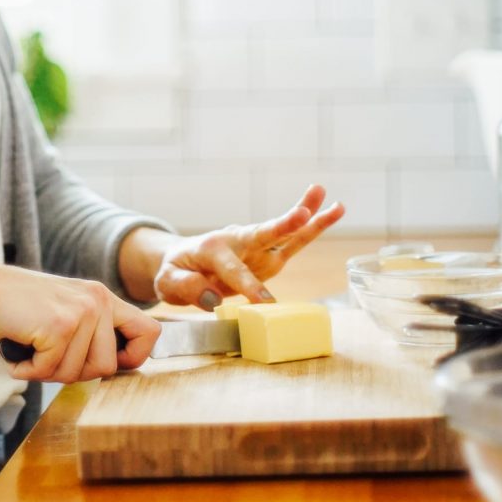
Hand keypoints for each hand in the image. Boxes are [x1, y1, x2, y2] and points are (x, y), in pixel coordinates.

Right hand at [0, 259, 159, 382]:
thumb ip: (94, 331)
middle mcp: (99, 302)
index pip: (150, 332)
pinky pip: (49, 371)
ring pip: (77, 374)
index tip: (110, 364)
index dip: (134, 358)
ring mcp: (81, 313)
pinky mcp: (59, 326)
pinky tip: (20, 349)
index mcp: (105, 298)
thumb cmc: (24, 307)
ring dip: (48, 372)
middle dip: (74, 373)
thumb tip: (115, 366)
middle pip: (107, 367)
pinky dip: (28, 370)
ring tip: (33, 348)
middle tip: (49, 356)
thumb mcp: (70, 309)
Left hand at [152, 185, 343, 307]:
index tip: (263, 302)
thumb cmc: (175, 272)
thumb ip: (186, 287)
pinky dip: (313, 227)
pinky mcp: (269, 255)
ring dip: (307, 217)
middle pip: (262, 233)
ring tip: (329, 199)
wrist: (183, 260)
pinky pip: (293, 242)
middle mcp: (238, 241)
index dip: (247, 284)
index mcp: (211, 248)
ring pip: (284, 232)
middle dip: (282, 225)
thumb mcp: (168, 282)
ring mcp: (256, 247)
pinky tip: (333, 211)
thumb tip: (213, 298)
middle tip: (302, 212)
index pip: (231, 268)